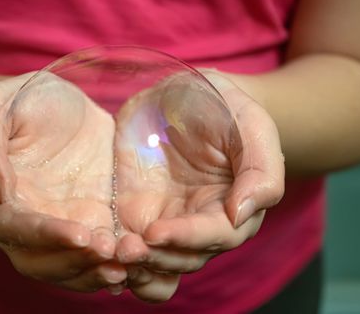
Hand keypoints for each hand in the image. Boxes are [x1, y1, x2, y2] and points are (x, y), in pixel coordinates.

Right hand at [0, 72, 125, 291]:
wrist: (57, 103)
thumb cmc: (21, 100)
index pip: (12, 229)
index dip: (44, 236)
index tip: (79, 234)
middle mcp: (21, 222)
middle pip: (38, 261)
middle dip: (73, 262)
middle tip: (109, 251)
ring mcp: (56, 225)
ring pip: (67, 267)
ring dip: (94, 271)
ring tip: (127, 264)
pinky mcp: (87, 221)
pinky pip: (94, 254)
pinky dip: (111, 264)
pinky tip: (135, 262)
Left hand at [113, 71, 284, 301]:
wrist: (182, 95)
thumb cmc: (222, 106)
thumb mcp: (249, 124)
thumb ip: (259, 169)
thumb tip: (242, 214)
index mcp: (232, 206)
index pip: (216, 236)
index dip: (187, 238)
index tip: (155, 232)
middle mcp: (200, 221)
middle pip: (184, 257)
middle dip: (156, 257)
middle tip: (126, 249)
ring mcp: (166, 220)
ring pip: (156, 261)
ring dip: (136, 266)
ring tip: (111, 252)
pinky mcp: (136, 213)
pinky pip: (129, 246)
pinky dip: (116, 258)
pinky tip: (100, 252)